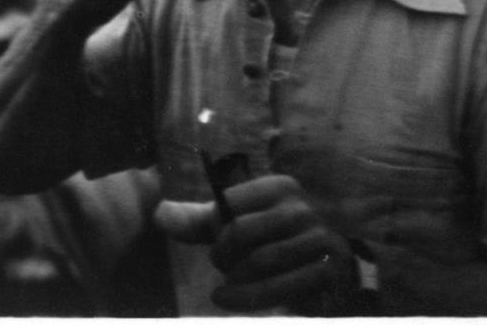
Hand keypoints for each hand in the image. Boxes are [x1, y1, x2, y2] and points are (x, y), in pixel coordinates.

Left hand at [154, 175, 354, 312]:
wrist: (327, 271)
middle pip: (241, 231)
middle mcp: (302, 208)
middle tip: (220, 264)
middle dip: (221, 254)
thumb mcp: (238, 227)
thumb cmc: (272, 243)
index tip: (214, 240)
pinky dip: (247, 297)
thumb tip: (158, 213)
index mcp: (280, 187)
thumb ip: (199, 220)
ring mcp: (319, 239)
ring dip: (234, 279)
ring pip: (260, 261)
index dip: (212, 226)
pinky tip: (226, 299)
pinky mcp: (328, 270)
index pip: (230, 203)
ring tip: (225, 285)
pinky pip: (279, 286)